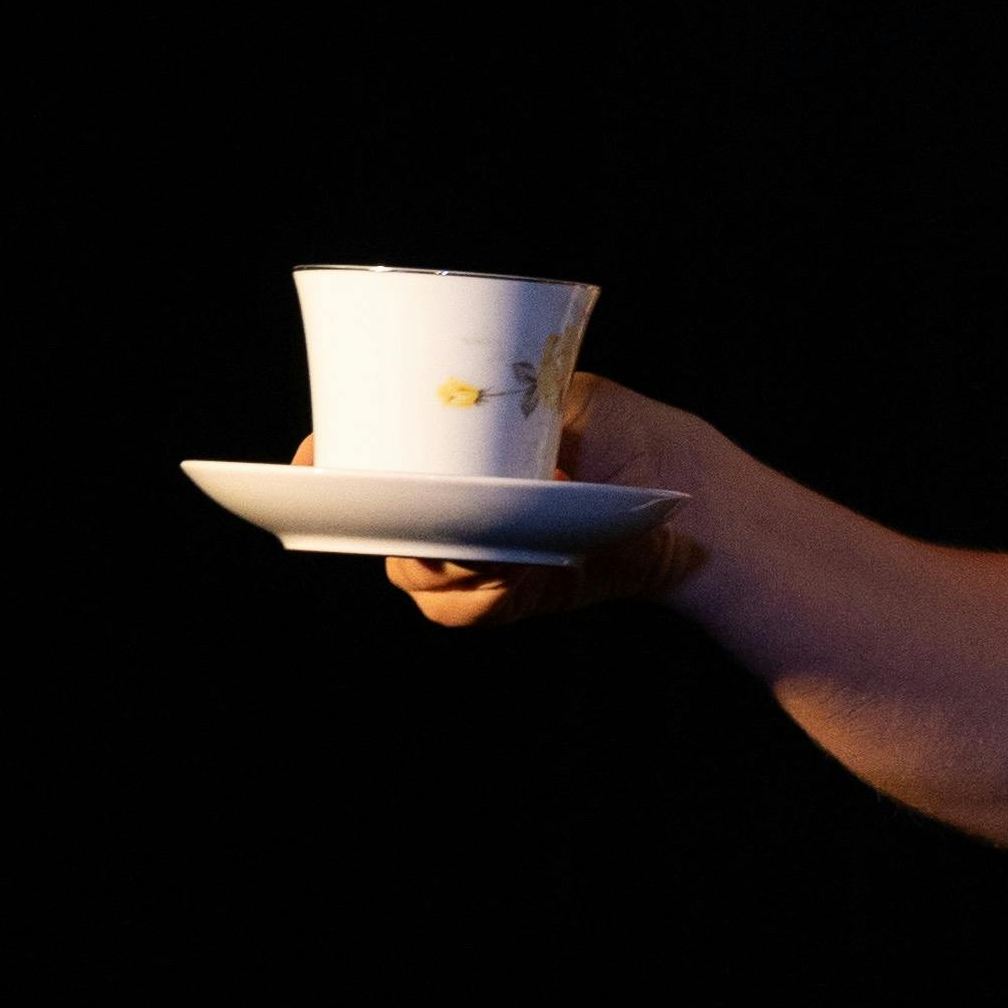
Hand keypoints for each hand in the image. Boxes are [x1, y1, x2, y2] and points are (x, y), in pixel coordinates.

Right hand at [297, 374, 707, 630]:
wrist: (695, 498)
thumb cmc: (637, 437)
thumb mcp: (578, 398)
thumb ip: (519, 399)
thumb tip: (467, 401)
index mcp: (456, 455)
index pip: (374, 463)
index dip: (332, 467)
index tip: (311, 464)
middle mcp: (455, 509)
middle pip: (381, 529)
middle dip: (382, 524)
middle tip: (409, 513)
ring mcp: (479, 558)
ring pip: (416, 575)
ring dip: (437, 562)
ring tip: (477, 544)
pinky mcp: (509, 596)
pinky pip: (461, 610)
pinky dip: (474, 597)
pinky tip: (505, 574)